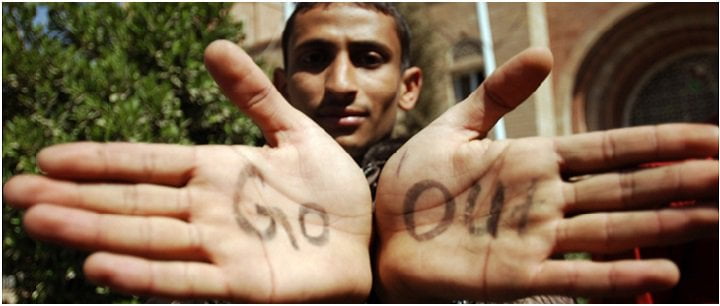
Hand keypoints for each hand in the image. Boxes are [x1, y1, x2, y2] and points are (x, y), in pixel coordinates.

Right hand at [3, 40, 372, 301]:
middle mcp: (207, 211)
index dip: (98, 161)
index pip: (146, 163)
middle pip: (132, 202)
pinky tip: (103, 266)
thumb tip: (213, 46)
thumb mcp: (294, 132)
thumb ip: (255, 95)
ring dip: (94, 231)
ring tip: (42, 223)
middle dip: (75, 198)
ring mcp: (221, 248)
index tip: (48, 157)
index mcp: (215, 172)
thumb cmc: (331, 190)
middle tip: (16, 193)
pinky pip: (186, 278)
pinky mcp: (242, 284)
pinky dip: (146, 274)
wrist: (370, 236)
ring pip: (147, 238)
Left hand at [374, 47, 717, 301]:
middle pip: (625, 187)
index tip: (710, 138)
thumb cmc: (412, 182)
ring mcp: (533, 237)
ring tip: (715, 216)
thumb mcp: (454, 127)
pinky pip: (575, 274)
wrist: (379, 230)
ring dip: (665, 224)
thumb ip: (496, 94)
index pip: (609, 148)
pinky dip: (617, 274)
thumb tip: (544, 55)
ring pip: (612, 228)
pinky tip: (662, 271)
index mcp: (532, 162)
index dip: (659, 142)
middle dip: (679, 181)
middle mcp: (544, 200)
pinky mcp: (515, 274)